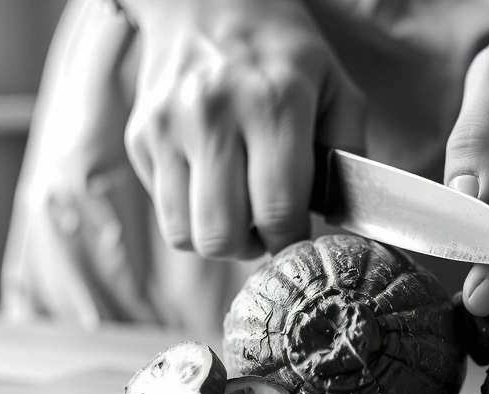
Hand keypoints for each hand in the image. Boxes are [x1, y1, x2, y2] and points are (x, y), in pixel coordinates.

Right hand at [123, 0, 363, 259]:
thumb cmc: (281, 52)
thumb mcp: (336, 86)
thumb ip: (349, 152)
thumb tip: (344, 218)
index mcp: (274, 103)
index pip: (278, 213)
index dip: (291, 240)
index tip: (298, 235)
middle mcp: (214, 114)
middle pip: (223, 236)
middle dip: (250, 245)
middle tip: (265, 226)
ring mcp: (167, 127)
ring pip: (185, 235)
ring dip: (217, 237)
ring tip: (237, 211)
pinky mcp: (139, 137)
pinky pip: (164, 213)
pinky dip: (190, 215)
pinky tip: (210, 184)